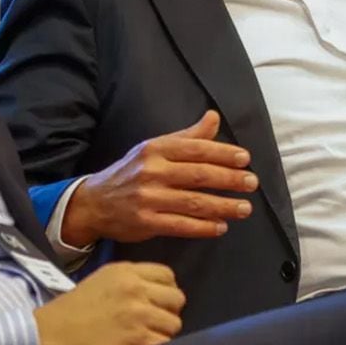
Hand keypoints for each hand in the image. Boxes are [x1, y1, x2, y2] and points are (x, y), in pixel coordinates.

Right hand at [34, 262, 184, 344]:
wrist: (49, 337)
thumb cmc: (69, 312)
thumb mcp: (100, 281)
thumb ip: (130, 282)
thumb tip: (157, 295)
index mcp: (125, 271)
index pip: (167, 275)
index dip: (165, 291)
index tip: (155, 304)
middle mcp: (136, 288)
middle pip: (177, 299)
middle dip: (167, 312)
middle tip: (150, 324)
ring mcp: (139, 314)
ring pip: (174, 324)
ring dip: (162, 334)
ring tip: (141, 339)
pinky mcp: (138, 340)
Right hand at [60, 111, 256, 247]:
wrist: (94, 202)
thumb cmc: (131, 172)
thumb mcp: (155, 148)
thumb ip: (187, 136)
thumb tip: (214, 117)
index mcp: (155, 149)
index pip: (195, 149)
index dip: (223, 153)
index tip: (245, 159)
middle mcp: (151, 171)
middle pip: (198, 175)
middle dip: (229, 179)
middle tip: (251, 183)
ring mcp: (147, 198)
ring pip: (193, 202)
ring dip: (223, 206)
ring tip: (244, 208)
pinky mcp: (145, 222)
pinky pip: (180, 225)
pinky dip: (203, 227)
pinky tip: (221, 227)